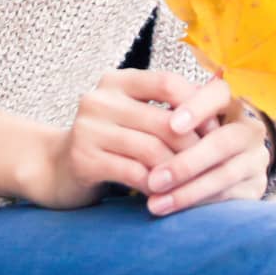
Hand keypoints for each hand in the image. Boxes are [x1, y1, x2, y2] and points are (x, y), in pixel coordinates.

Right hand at [19, 68, 223, 210]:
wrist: (55, 169)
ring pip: (150, 149)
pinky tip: (167, 194)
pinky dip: (155, 185)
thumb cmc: (109, 141)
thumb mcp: (133, 115)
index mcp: (117, 80)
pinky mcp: (83, 159)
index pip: (167, 82)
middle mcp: (100, 98)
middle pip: (163, 120)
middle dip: (193, 144)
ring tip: (196, 182)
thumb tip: (221, 98)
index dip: (197, 105)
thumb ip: (165, 107)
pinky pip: (132, 172)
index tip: (216, 128)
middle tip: (214, 162)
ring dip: (178, 169)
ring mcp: (88, 128)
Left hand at [145, 70, 275, 216]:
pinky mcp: (257, 187)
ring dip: (188, 192)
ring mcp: (256, 159)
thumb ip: (173, 117)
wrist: (226, 163)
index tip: (171, 125)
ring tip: (156, 203)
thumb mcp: (188, 121)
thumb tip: (145, 122)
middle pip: (224, 141)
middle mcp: (250, 128)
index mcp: (231, 102)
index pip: (219, 94)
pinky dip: (200, 206)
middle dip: (187, 163)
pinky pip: (230, 199)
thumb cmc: (193, 136)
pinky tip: (176, 213)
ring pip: (225, 174)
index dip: (197, 108)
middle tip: (154, 180)